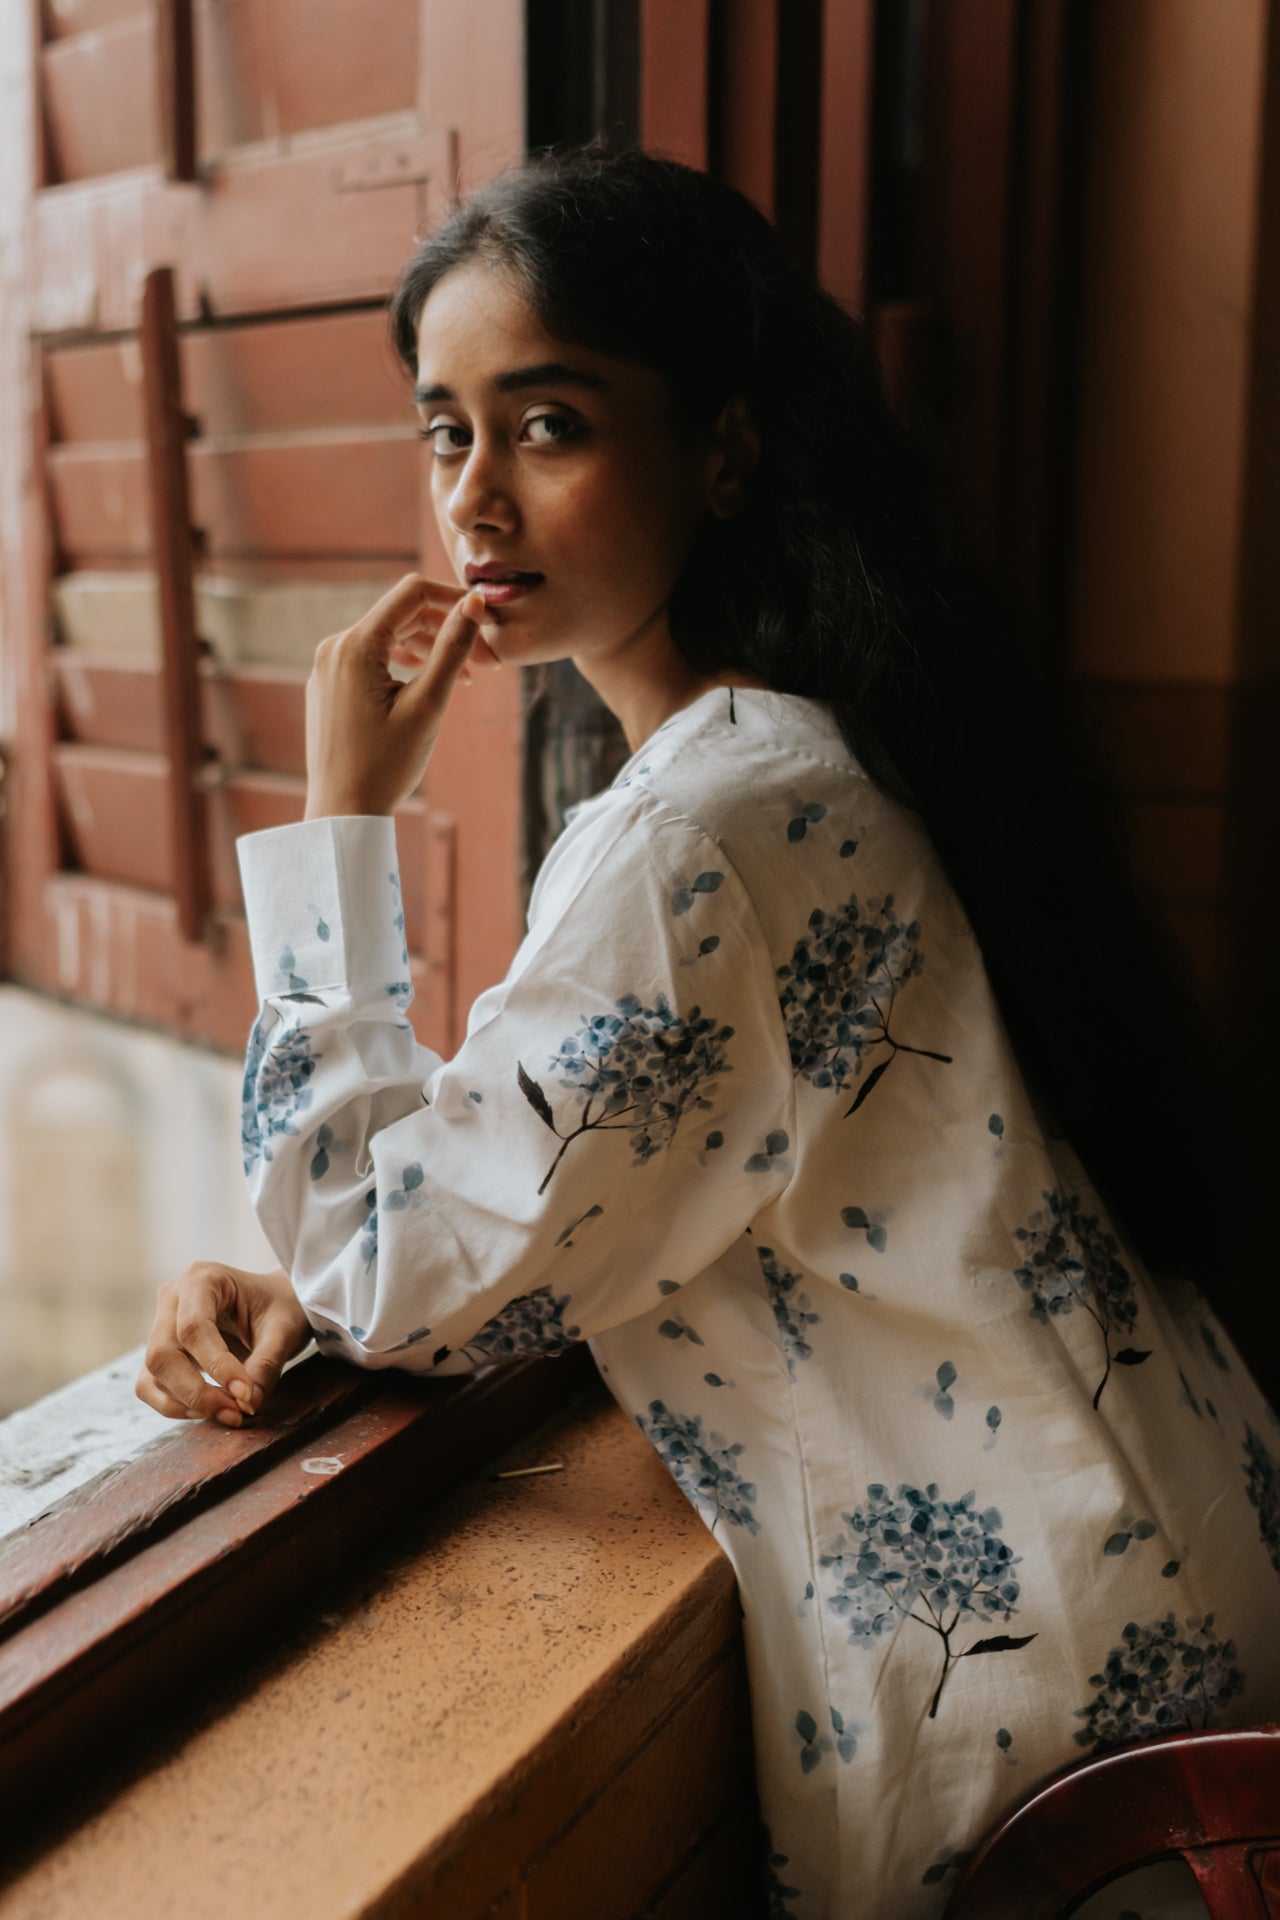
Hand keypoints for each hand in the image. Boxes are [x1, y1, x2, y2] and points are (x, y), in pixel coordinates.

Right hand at [136, 1261, 312, 1425]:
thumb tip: (247, 1403)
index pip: (194, 1328)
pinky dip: (175, 1405)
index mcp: (202, 1278)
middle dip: (196, 1392)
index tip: (245, 1395)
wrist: (274, 1304)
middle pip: (162, 1354)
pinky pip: (150, 1385)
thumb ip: (267, 1364)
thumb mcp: (285, 1329)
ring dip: (187, 1403)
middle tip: (235, 1413)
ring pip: (153, 1373)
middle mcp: (172, 1298)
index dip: (217, 1366)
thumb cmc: (280, 1307)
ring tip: (229, 1413)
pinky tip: (209, 1410)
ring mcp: (160, 1325)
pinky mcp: (160, 1351)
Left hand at [303, 574, 495, 819]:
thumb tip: (475, 603)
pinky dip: (405, 666)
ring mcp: (329, 668)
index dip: (454, 600)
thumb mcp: (427, 705)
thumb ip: (452, 649)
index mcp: (355, 645)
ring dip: (430, 650)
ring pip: (388, 639)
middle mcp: (335, 648)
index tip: (487, 620)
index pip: (411, 594)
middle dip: (447, 631)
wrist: (343, 812)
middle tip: (489, 663)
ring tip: (466, 680)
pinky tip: (431, 686)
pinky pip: (372, 661)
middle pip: (402, 617)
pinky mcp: (330, 687)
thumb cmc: (385, 764)